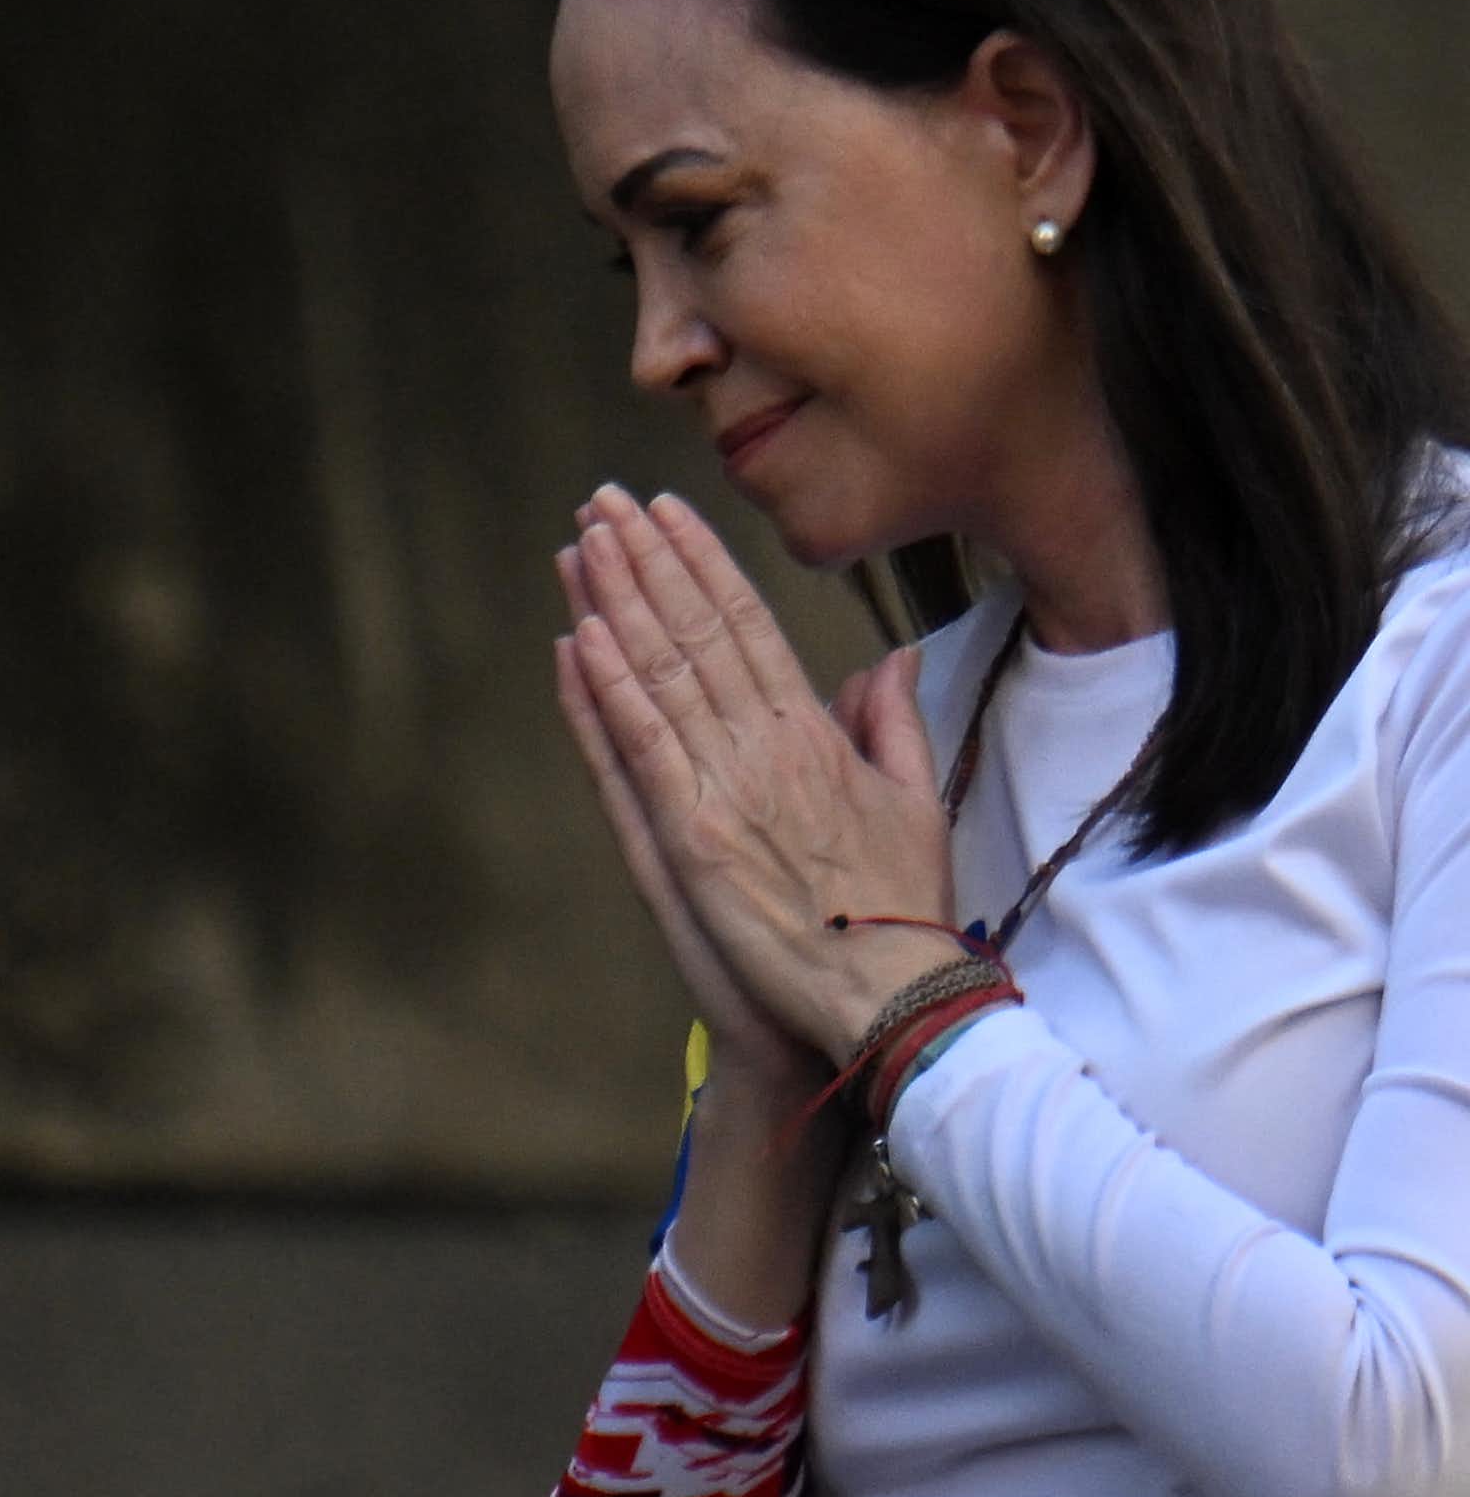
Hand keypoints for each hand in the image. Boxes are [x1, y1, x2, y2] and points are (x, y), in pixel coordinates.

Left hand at [561, 486, 958, 1064]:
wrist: (889, 996)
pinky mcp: (691, 839)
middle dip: (648, 561)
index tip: (668, 513)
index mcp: (816, 733)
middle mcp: (767, 747)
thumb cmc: (902, 908)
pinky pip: (643, 751)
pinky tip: (579, 639)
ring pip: (662, 676)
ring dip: (617, 605)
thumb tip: (889, 659)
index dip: (703, 564)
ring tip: (584, 542)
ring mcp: (725, 789)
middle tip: (604, 501)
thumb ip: (894, 722)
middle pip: (697, 634)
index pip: (750, 625)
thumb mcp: (917, 801)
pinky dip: (609, 693)